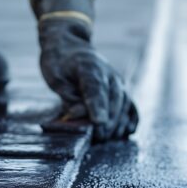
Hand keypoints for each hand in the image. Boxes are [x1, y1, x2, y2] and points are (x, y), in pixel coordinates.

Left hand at [38, 20, 137, 141]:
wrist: (71, 48)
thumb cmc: (60, 63)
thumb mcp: (55, 77)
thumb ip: (67, 96)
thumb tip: (75, 114)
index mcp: (90, 66)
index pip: (95, 88)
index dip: (97, 106)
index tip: (98, 122)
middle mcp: (109, 74)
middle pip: (113, 100)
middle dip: (106, 122)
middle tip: (96, 138)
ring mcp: (118, 82)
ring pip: (123, 105)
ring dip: (116, 124)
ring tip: (105, 139)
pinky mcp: (122, 90)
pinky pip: (131, 106)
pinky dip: (130, 120)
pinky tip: (126, 132)